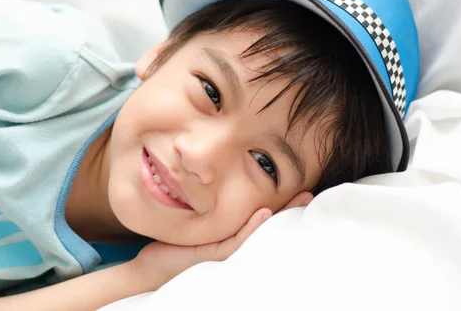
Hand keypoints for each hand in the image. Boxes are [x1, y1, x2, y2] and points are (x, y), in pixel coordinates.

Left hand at [132, 191, 312, 290]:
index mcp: (235, 238)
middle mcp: (236, 247)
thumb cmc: (177, 250)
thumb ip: (218, 216)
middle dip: (290, 210)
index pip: (264, 219)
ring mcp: (228, 253)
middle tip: (309, 193)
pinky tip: (264, 212)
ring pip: (259, 233)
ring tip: (299, 198)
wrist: (152, 270)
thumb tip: (230, 193)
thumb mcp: (201, 228)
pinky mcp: (214, 255)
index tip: (303, 189)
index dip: (285, 206)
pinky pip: (237, 240)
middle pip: (269, 227)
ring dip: (280, 216)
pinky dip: (252, 226)